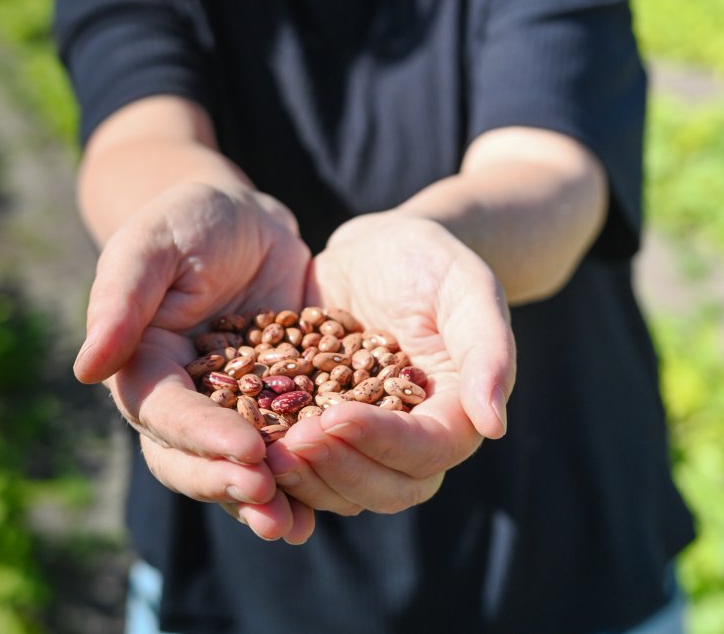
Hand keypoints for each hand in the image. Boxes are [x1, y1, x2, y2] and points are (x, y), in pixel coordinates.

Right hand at [73, 180, 315, 541]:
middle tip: (270, 500)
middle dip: (229, 484)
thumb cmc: (188, 220)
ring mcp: (229, 409)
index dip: (203, 437)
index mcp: (143, 368)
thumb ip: (121, 298)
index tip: (247, 450)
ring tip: (293, 525)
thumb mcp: (153, 243)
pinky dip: (299, 479)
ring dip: (261, 501)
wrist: (246, 220)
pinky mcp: (275, 404)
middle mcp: (182, 401)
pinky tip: (326, 506)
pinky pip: (282, 448)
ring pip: (236, 468)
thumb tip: (87, 368)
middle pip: (194, 460)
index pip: (167, 414)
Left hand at [265, 212, 515, 516]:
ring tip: (262, 450)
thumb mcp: (468, 287)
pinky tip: (242, 439)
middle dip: (337, 469)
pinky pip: (305, 462)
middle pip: (385, 487)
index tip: (335, 417)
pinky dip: (277, 462)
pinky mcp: (323, 427)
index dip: (382, 443)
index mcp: (456, 413)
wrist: (381, 247)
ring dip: (304, 478)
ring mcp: (365, 438)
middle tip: (290, 444)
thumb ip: (488, 350)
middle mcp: (413, 438)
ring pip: (342, 488)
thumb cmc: (434, 259)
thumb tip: (493, 424)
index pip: (427, 450)